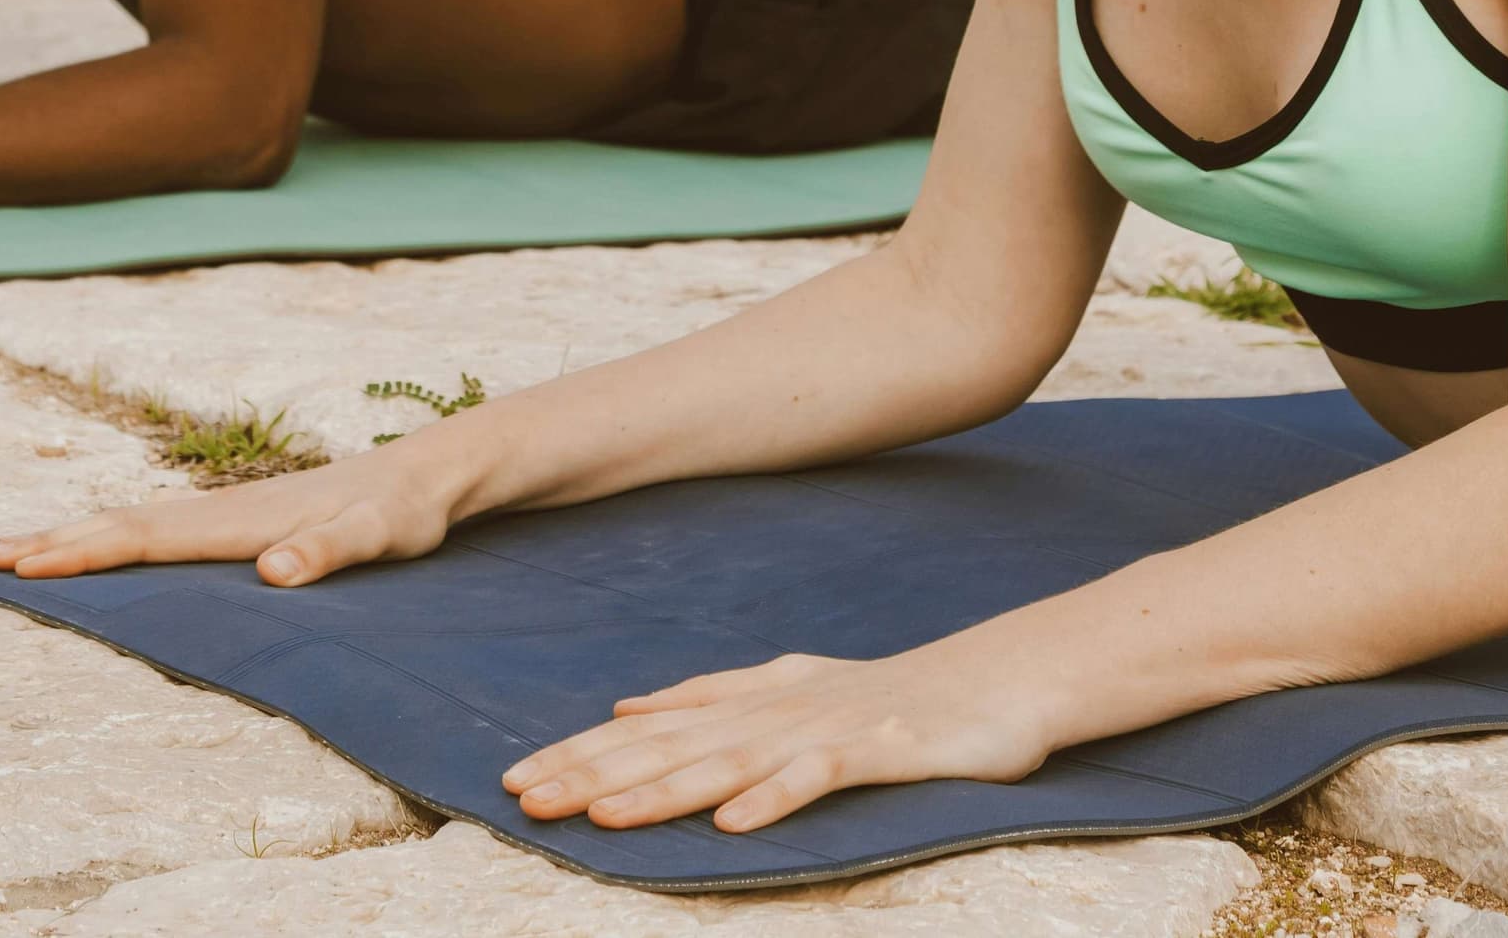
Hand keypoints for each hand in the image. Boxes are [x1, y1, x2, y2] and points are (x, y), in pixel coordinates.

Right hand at [0, 438, 466, 587]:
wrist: (427, 473)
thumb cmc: (404, 511)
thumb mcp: (378, 537)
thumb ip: (329, 551)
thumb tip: (271, 571)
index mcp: (240, 519)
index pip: (145, 537)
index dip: (82, 552)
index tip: (23, 564)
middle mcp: (222, 510)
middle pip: (121, 524)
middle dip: (52, 542)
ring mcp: (226, 512)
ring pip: (133, 523)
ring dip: (73, 536)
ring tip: (16, 552)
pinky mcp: (237, 520)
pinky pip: (157, 530)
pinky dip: (112, 537)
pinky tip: (99, 547)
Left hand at [497, 638, 1051, 833]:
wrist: (993, 682)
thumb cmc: (886, 694)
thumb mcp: (785, 690)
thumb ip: (708, 698)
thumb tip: (627, 707)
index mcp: (745, 700)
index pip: (644, 730)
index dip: (577, 753)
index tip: (513, 779)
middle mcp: (770, 710)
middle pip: (667, 747)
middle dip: (591, 775)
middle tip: (524, 800)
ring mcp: (821, 729)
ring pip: (725, 763)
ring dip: (660, 792)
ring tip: (600, 817)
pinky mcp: (875, 751)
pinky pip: (816, 779)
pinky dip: (773, 798)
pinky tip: (731, 824)